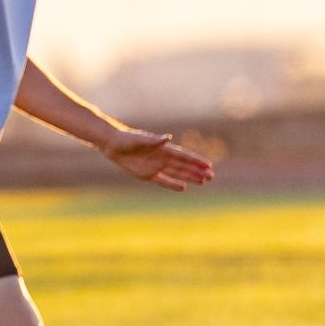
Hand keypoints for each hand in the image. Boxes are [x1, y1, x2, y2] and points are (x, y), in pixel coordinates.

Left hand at [99, 128, 214, 191]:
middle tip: (211, 177)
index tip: (209, 165)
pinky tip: (183, 187)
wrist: (112, 145)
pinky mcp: (147, 174)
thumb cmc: (127, 139)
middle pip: (184, 166)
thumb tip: (168, 138)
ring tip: (203, 182)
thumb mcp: (140, 139)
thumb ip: (154, 140)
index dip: (196, 160)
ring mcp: (156, 166)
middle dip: (198, 171)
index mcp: (163, 149)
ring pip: (177, 174)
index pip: (184, 156)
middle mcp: (162, 158)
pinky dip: (173, 184)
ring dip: (190, 177)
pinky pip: (163, 180)